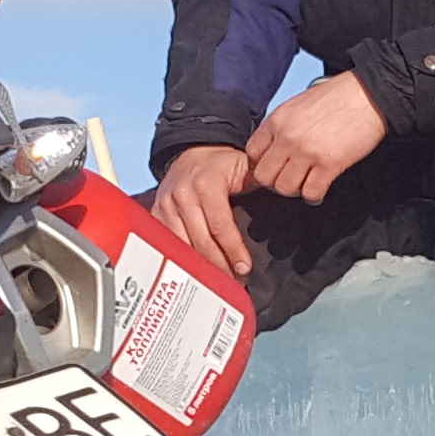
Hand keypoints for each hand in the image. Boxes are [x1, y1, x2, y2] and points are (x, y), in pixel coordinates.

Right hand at [152, 145, 257, 276]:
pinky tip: (197, 270)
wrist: (191, 154)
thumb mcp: (243, 166)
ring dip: (201, 268)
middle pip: (201, 242)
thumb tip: (278, 196)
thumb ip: (260, 182)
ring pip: (183, 247)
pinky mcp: (156, 215)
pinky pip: (168, 245)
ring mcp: (166, 206)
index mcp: (206, 183)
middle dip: (219, 266)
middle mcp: (182, 195)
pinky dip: (183, 260)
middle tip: (235, 282)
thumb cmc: (220, 164)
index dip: (233, 250)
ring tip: (218, 281)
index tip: (244, 268)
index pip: (220, 226)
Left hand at [242, 70, 386, 208]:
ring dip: (295, 190)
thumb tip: (275, 147)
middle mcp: (287, 137)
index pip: (252, 153)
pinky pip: (311, 192)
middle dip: (275, 181)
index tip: (272, 167)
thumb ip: (283, 126)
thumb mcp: (298, 104)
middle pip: (264, 176)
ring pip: (284, 188)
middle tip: (288, 179)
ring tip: (305, 183)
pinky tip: (320, 188)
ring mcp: (306, 152)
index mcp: (278, 120)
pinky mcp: (328, 164)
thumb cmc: (339, 97)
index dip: (261, 164)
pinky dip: (314, 195)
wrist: (368, 95)